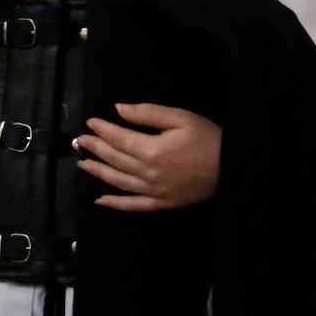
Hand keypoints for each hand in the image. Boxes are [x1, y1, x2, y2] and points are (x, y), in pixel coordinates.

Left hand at [76, 103, 221, 211]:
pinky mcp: (163, 204)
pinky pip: (134, 206)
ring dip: (98, 172)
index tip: (90, 122)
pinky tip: (100, 200)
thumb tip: (118, 109)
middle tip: (81, 140)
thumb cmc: (208, 138)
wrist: (234, 167)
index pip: (118, 138)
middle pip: (114, 159)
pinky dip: (116, 204)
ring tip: (83, 163)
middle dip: (95, 148)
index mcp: (151, 150)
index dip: (102, 129)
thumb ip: (147, 113)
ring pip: (118, 182)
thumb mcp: (180, 117)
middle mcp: (148, 173)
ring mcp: (154, 192)